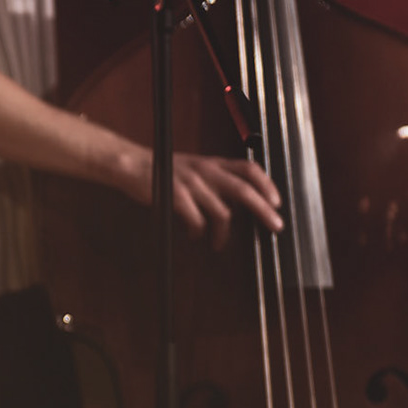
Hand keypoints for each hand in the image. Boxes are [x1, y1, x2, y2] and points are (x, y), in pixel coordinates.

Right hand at [143, 148, 283, 247]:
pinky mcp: (175, 195)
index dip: (266, 184)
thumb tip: (238, 201)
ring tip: (218, 243)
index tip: (277, 202)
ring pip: (222, 212)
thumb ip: (215, 179)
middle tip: (276, 226)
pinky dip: (198, 232)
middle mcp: (205, 171)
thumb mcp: (193, 167)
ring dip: (224, 233)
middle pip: (243, 190)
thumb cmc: (163, 169)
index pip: (247, 168)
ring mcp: (191, 183)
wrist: (131, 163)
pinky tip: (194, 235)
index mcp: (212, 163)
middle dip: (263, 210)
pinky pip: (197, 220)